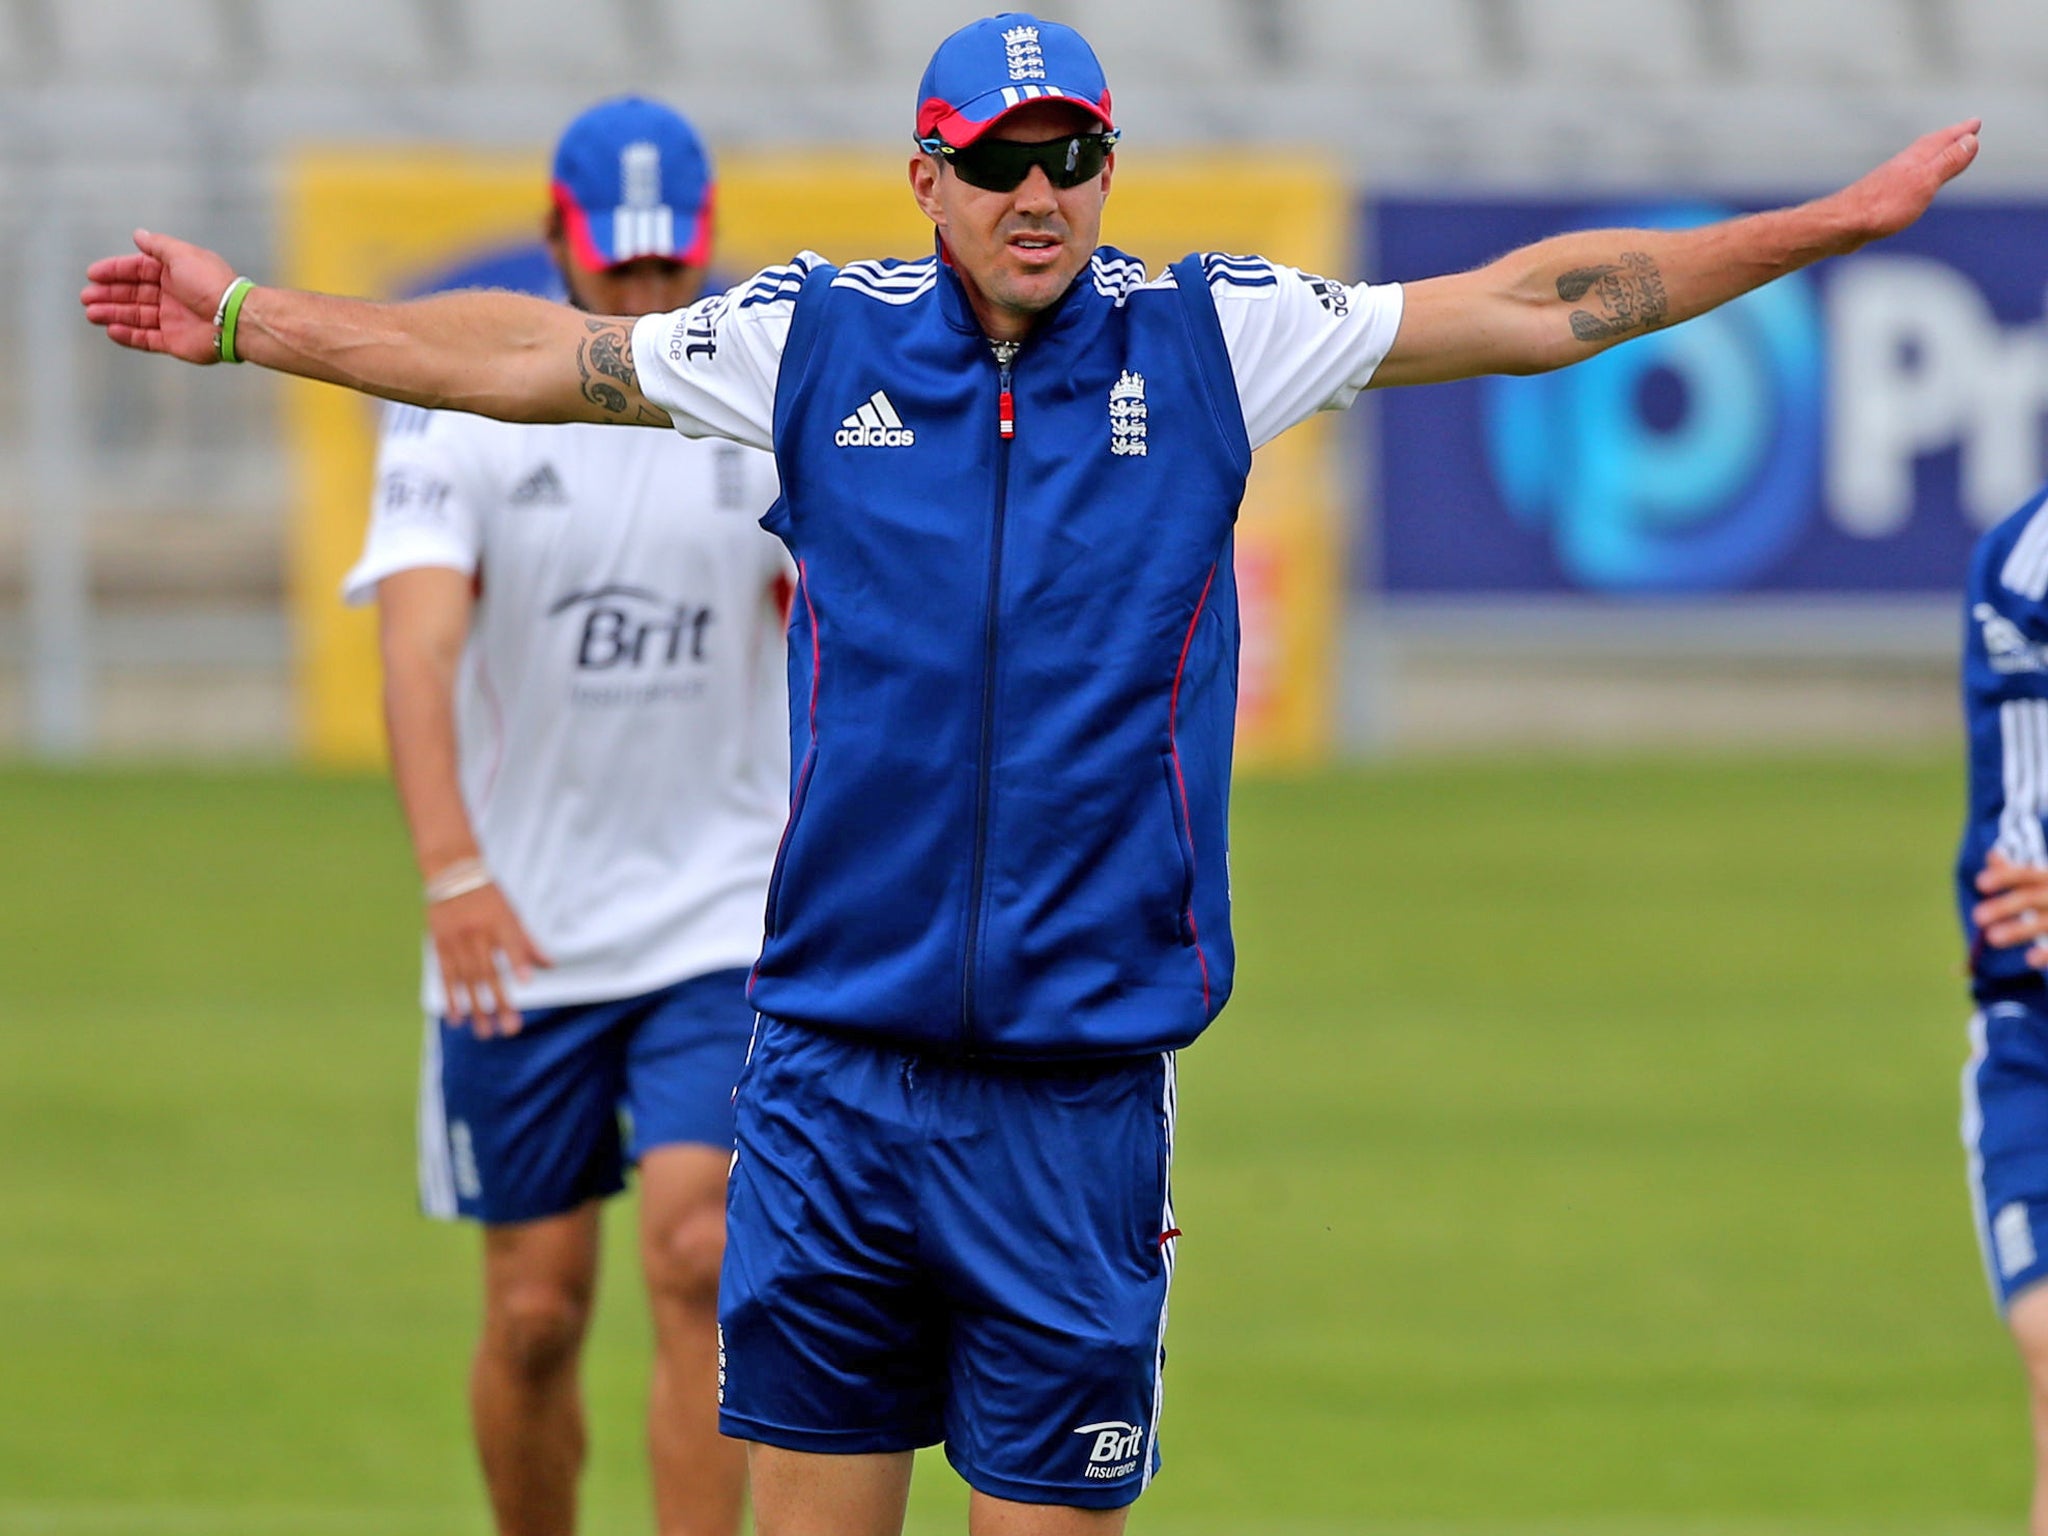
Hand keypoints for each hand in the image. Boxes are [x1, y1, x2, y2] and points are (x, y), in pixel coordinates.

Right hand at [80, 229, 237, 362]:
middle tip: (86, 297)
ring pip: (136, 316)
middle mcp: (173, 295)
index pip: (138, 270)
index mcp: (175, 273)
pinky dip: (129, 335)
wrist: (233, 318)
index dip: (115, 271)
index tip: (93, 274)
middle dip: (109, 294)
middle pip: (134, 294)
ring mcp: (173, 319)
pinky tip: (112, 330)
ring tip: (91, 313)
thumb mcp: (182, 255)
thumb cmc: (210, 284)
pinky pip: (147, 338)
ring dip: (113, 314)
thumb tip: (138, 234)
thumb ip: (158, 246)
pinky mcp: (175, 341)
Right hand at [429, 882, 551, 1038]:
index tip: (526, 983)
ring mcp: (457, 940)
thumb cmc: (489, 898)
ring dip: (476, 1009)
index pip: (511, 942)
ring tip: (485, 1033)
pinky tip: (457, 1019)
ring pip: (467, 980)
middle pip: (489, 972)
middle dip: (500, 1002)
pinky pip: (446, 976)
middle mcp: (478, 932)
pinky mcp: (440, 946)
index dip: (518, 962)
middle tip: (510, 1029)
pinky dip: (452, 998)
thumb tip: (551, 967)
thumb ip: (528, 942)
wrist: (452, 874)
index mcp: (500, 921)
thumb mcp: (512, 914)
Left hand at [1830, 119, 1981, 246]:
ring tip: (1942, 153)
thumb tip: (1971, 139)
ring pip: (1918, 161)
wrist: (1842, 224)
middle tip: (1964, 131)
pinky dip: (1917, 175)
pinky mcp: (1880, 196)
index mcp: (1917, 158)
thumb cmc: (1884, 204)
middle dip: (1949, 139)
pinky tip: (1912, 184)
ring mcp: (1890, 179)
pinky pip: (1906, 179)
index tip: (1975, 123)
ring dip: (1933, 155)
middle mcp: (1903, 164)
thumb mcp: (1924, 181)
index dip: (1961, 131)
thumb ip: (1948, 162)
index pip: (1944, 139)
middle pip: (1931, 146)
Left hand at [1974, 848, 2047, 967]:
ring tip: (1992, 938)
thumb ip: (2016, 871)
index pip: (2027, 875)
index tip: (1979, 883)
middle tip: (1977, 916)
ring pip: (2044, 923)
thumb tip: (1992, 855)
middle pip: (2032, 898)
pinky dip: (2047, 953)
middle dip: (2004, 906)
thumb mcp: (2044, 880)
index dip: (2004, 877)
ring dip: (2019, 930)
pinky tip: (2029, 959)